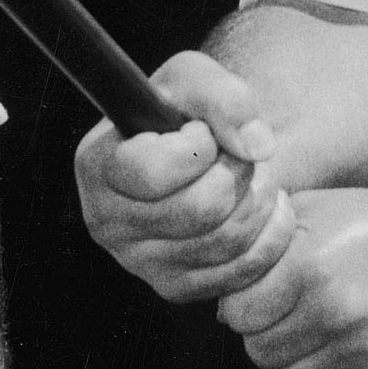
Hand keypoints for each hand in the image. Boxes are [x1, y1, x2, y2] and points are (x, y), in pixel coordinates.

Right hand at [75, 49, 295, 305]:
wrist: (198, 159)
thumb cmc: (183, 113)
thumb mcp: (195, 79)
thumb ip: (225, 97)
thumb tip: (257, 147)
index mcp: (96, 166)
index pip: (152, 172)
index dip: (197, 148)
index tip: (201, 132)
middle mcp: (106, 223)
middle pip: (200, 209)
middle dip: (238, 171)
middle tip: (239, 154)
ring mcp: (139, 263)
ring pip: (227, 241)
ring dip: (261, 198)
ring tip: (254, 175)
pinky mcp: (175, 288)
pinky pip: (244, 270)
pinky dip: (271, 233)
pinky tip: (266, 205)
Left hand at [217, 185, 367, 368]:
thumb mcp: (314, 213)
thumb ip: (262, 249)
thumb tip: (217, 305)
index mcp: (311, 268)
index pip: (237, 315)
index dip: (244, 307)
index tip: (263, 297)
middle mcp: (336, 313)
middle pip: (260, 352)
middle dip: (268, 333)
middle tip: (293, 313)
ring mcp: (365, 352)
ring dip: (297, 359)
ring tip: (322, 328)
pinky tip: (342, 350)